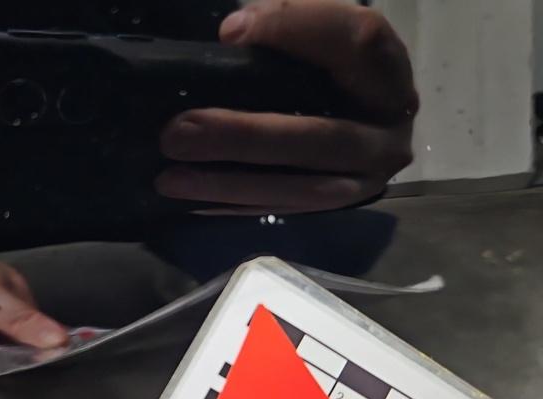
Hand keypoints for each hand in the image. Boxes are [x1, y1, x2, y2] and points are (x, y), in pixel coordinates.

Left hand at [157, 0, 417, 213]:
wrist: (370, 116)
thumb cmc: (337, 68)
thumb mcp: (321, 34)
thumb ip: (288, 24)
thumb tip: (234, 37)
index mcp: (389, 71)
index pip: (355, 42)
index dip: (294, 31)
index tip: (230, 33)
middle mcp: (388, 131)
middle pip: (322, 138)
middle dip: (245, 138)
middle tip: (177, 133)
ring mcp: (367, 177)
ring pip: (304, 190)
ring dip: (233, 186)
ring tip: (172, 179)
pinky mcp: (341, 205)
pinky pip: (288, 211)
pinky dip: (239, 206)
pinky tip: (196, 200)